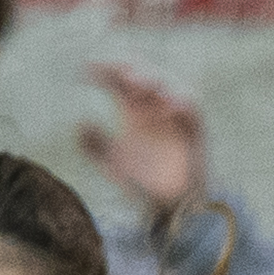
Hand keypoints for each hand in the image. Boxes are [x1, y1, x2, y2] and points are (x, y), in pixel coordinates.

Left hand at [80, 62, 209, 221]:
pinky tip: (165, 106)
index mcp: (132, 110)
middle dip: (128, 68)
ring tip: (132, 82)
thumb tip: (79, 123)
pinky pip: (192, 109)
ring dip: (152, 80)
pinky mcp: (194, 129)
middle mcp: (154, 107)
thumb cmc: (142, 182)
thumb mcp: (113, 164)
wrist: (171, 206)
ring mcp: (175, 115)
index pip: (119, 80)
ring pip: (168, 85)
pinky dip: (181, 103)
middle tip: (111, 69)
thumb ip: (95, 146)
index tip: (85, 70)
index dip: (104, 71)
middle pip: (143, 75)